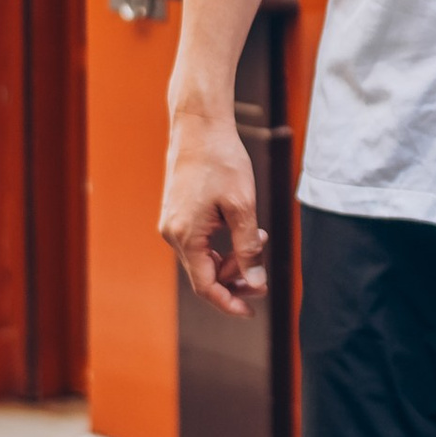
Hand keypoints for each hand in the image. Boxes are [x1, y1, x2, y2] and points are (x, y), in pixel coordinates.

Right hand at [160, 106, 266, 318]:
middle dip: (235, 278)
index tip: (251, 312)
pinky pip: (199, 240)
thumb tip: (255, 283)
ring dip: (231, 258)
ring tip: (258, 238)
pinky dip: (221, 243)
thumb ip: (248, 249)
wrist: (199, 124)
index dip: (229, 302)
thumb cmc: (222, 161)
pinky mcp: (177, 212)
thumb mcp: (243, 207)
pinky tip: (244, 229)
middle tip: (264, 276)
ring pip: (202, 257)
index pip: (205, 286)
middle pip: (204, 274)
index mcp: (185, 236)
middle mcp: (172, 233)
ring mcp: (172, 222)